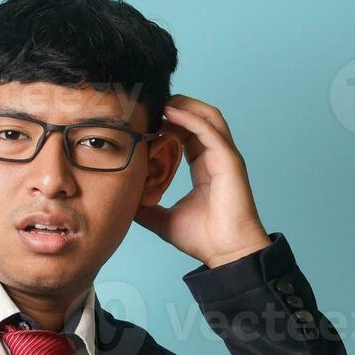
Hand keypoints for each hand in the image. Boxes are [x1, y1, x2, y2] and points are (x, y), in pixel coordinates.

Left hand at [135, 94, 270, 267]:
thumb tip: (125, 204)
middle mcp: (217, 158)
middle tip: (150, 104)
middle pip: (199, 118)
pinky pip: (209, 130)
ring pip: (208, 117)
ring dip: (185, 105)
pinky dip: (190, 117)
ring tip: (161, 101)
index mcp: (204, 167)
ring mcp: (225, 157)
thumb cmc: (203, 238)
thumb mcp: (163, 219)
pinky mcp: (230, 160)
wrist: (226, 253)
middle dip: (177, 106)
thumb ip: (146, 208)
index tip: (145, 121)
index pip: (188, 134)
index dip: (169, 123)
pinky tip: (171, 112)